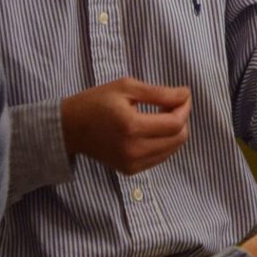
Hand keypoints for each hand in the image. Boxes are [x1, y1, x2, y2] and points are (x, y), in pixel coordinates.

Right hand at [60, 78, 191, 174]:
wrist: (70, 128)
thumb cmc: (97, 102)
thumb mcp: (126, 87)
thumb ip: (160, 93)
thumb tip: (186, 95)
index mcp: (131, 126)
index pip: (175, 124)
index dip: (185, 108)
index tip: (182, 95)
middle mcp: (133, 149)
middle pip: (178, 139)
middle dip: (182, 119)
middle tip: (171, 105)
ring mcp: (132, 163)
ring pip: (172, 149)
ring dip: (174, 132)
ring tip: (159, 116)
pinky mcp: (130, 170)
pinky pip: (160, 157)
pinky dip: (163, 143)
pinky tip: (151, 130)